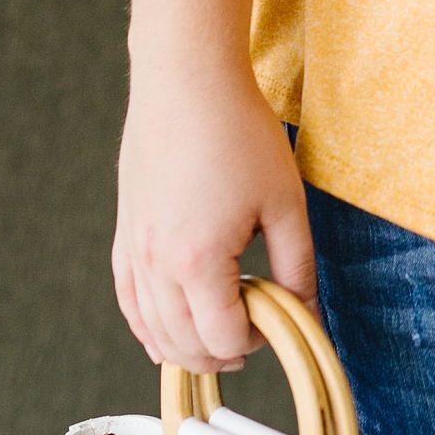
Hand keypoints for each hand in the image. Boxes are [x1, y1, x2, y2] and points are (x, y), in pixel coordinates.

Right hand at [113, 64, 315, 375]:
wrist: (186, 80)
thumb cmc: (239, 132)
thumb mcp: (285, 201)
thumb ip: (297, 266)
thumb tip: (308, 311)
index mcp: (198, 261)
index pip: (224, 337)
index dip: (257, 340)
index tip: (279, 317)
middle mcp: (157, 264)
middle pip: (184, 344)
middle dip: (222, 353)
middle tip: (254, 337)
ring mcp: (135, 250)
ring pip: (152, 328)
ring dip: (187, 346)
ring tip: (219, 340)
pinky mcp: (126, 232)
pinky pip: (128, 299)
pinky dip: (147, 326)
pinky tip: (164, 334)